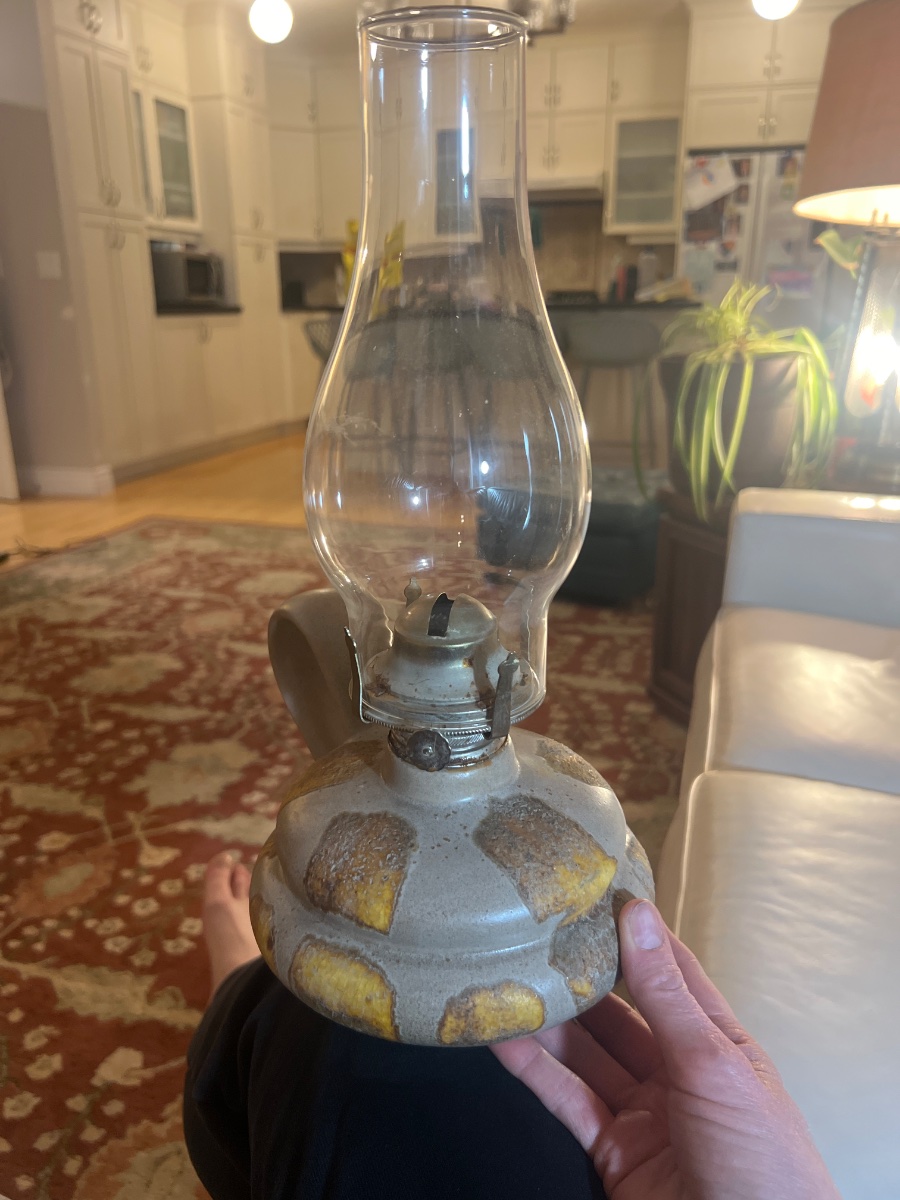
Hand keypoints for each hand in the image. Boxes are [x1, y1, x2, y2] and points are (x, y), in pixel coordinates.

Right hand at [492, 900, 839, 1199]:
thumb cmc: (763, 1165)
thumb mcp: (713, 1064)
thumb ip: (665, 993)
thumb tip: (637, 917)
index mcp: (717, 1043)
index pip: (671, 972)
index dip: (635, 933)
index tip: (594, 896)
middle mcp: (678, 1072)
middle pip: (618, 1014)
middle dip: (579, 979)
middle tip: (534, 939)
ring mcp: (644, 1113)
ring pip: (586, 1055)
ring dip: (548, 1023)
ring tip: (507, 981)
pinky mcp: (613, 1152)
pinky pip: (568, 1100)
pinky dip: (535, 1071)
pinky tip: (506, 1041)